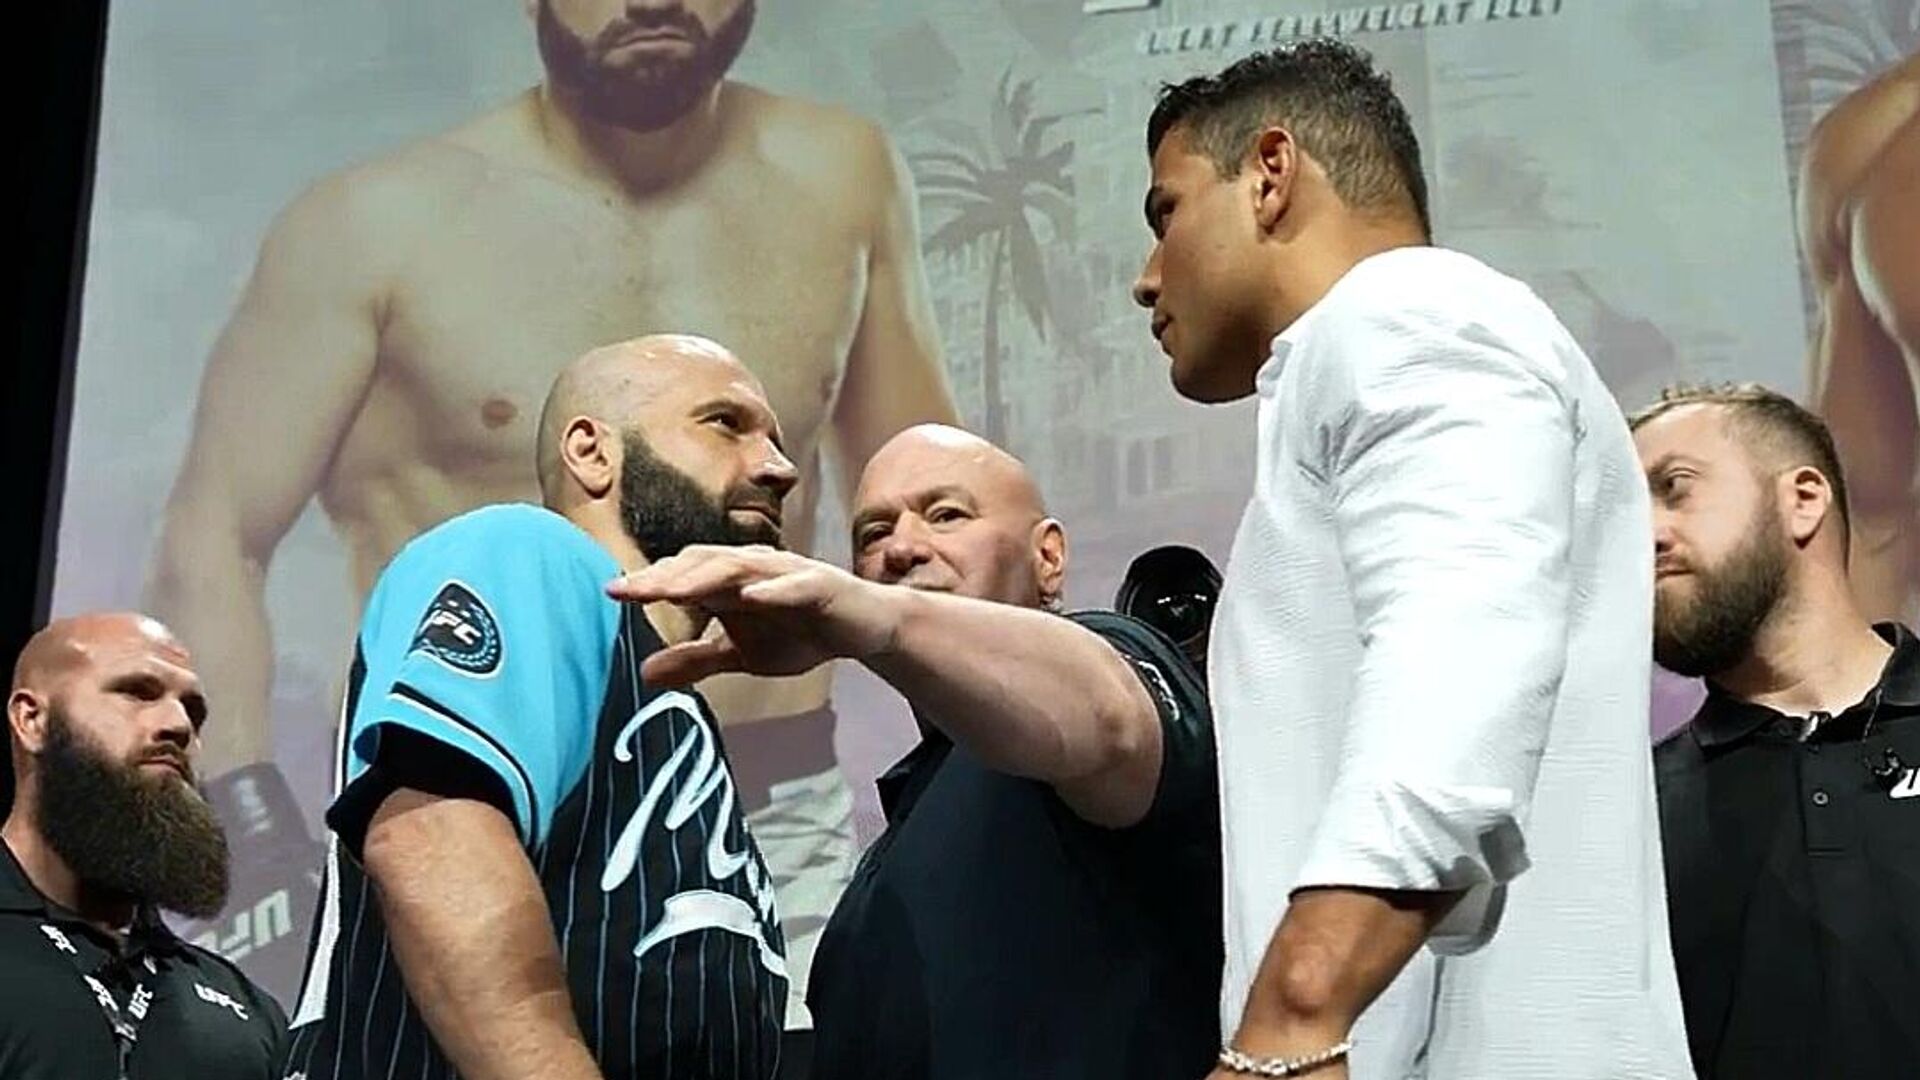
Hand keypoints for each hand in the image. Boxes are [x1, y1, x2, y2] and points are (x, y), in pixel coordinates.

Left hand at [606, 545, 898, 686]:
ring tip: (674, 589)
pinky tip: (753, 597)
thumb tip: (644, 674)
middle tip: (632, 589)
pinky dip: (774, 589)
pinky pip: (796, 585)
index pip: (683, 575)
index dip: (649, 583)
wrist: (864, 629)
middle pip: (704, 564)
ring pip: (743, 568)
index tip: (611, 593)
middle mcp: (754, 568)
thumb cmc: (801, 632)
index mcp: (731, 582)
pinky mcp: (822, 586)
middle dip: (667, 576)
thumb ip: (696, 659)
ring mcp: (789, 574)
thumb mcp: (742, 654)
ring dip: (708, 576)